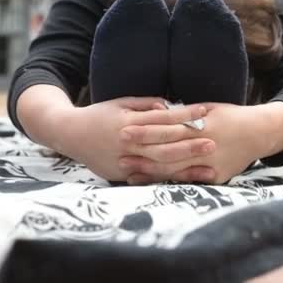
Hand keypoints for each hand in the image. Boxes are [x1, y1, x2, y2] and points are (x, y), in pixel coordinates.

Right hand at [54, 97, 211, 181]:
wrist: (69, 135)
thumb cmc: (98, 115)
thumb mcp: (120, 103)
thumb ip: (145, 105)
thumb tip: (168, 105)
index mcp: (128, 122)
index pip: (162, 118)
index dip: (184, 114)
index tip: (204, 110)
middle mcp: (127, 143)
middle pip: (164, 144)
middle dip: (190, 143)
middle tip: (212, 141)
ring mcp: (125, 161)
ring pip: (160, 164)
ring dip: (185, 165)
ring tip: (208, 165)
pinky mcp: (122, 176)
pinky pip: (150, 178)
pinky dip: (170, 179)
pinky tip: (188, 179)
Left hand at [121, 103, 267, 184]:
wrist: (260, 133)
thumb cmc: (231, 116)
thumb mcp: (210, 108)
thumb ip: (186, 114)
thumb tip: (159, 111)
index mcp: (202, 123)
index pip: (168, 127)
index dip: (145, 129)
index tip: (124, 129)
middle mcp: (205, 144)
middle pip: (167, 149)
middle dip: (141, 150)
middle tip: (118, 150)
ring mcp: (211, 163)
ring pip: (174, 168)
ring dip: (148, 169)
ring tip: (126, 169)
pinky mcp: (216, 176)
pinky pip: (187, 180)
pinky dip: (167, 181)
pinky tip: (149, 181)